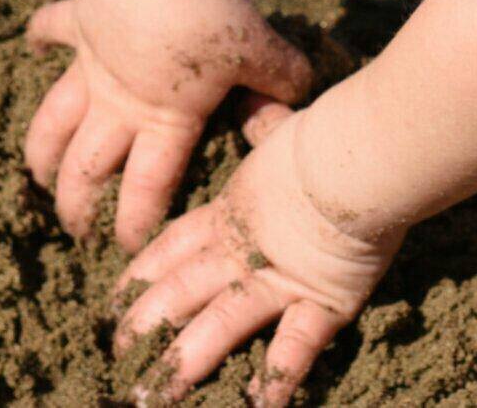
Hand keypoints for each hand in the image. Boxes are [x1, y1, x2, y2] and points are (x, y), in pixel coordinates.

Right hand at [24, 0, 310, 249]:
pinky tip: (31, 45)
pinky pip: (52, 29)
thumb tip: (300, 104)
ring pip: (55, 119)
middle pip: (88, 167)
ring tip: (36, 172)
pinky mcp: (80, 22)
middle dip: (76, 206)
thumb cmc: (213, 12)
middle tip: (74, 230)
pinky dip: (40, 35)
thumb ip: (280, 84)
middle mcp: (120, 102)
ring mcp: (93, 64)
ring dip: (43, 149)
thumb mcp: (259, 53)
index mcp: (166, 118)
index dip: (135, 222)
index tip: (126, 248)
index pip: (147, 187)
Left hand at [113, 113, 400, 404]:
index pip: (175, 246)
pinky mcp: (318, 300)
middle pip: (182, 290)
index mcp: (233, 210)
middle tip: (117, 354)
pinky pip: (295, 349)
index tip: (115, 299)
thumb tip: (258, 99)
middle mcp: (244, 248)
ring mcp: (277, 277)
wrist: (361, 150)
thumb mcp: (284, 127)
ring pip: (219, 325)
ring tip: (152, 396)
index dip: (145, 273)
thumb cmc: (327, 134)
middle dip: (147, 323)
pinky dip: (277, 379)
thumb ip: (267, 123)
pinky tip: (257, 405)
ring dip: (184, 361)